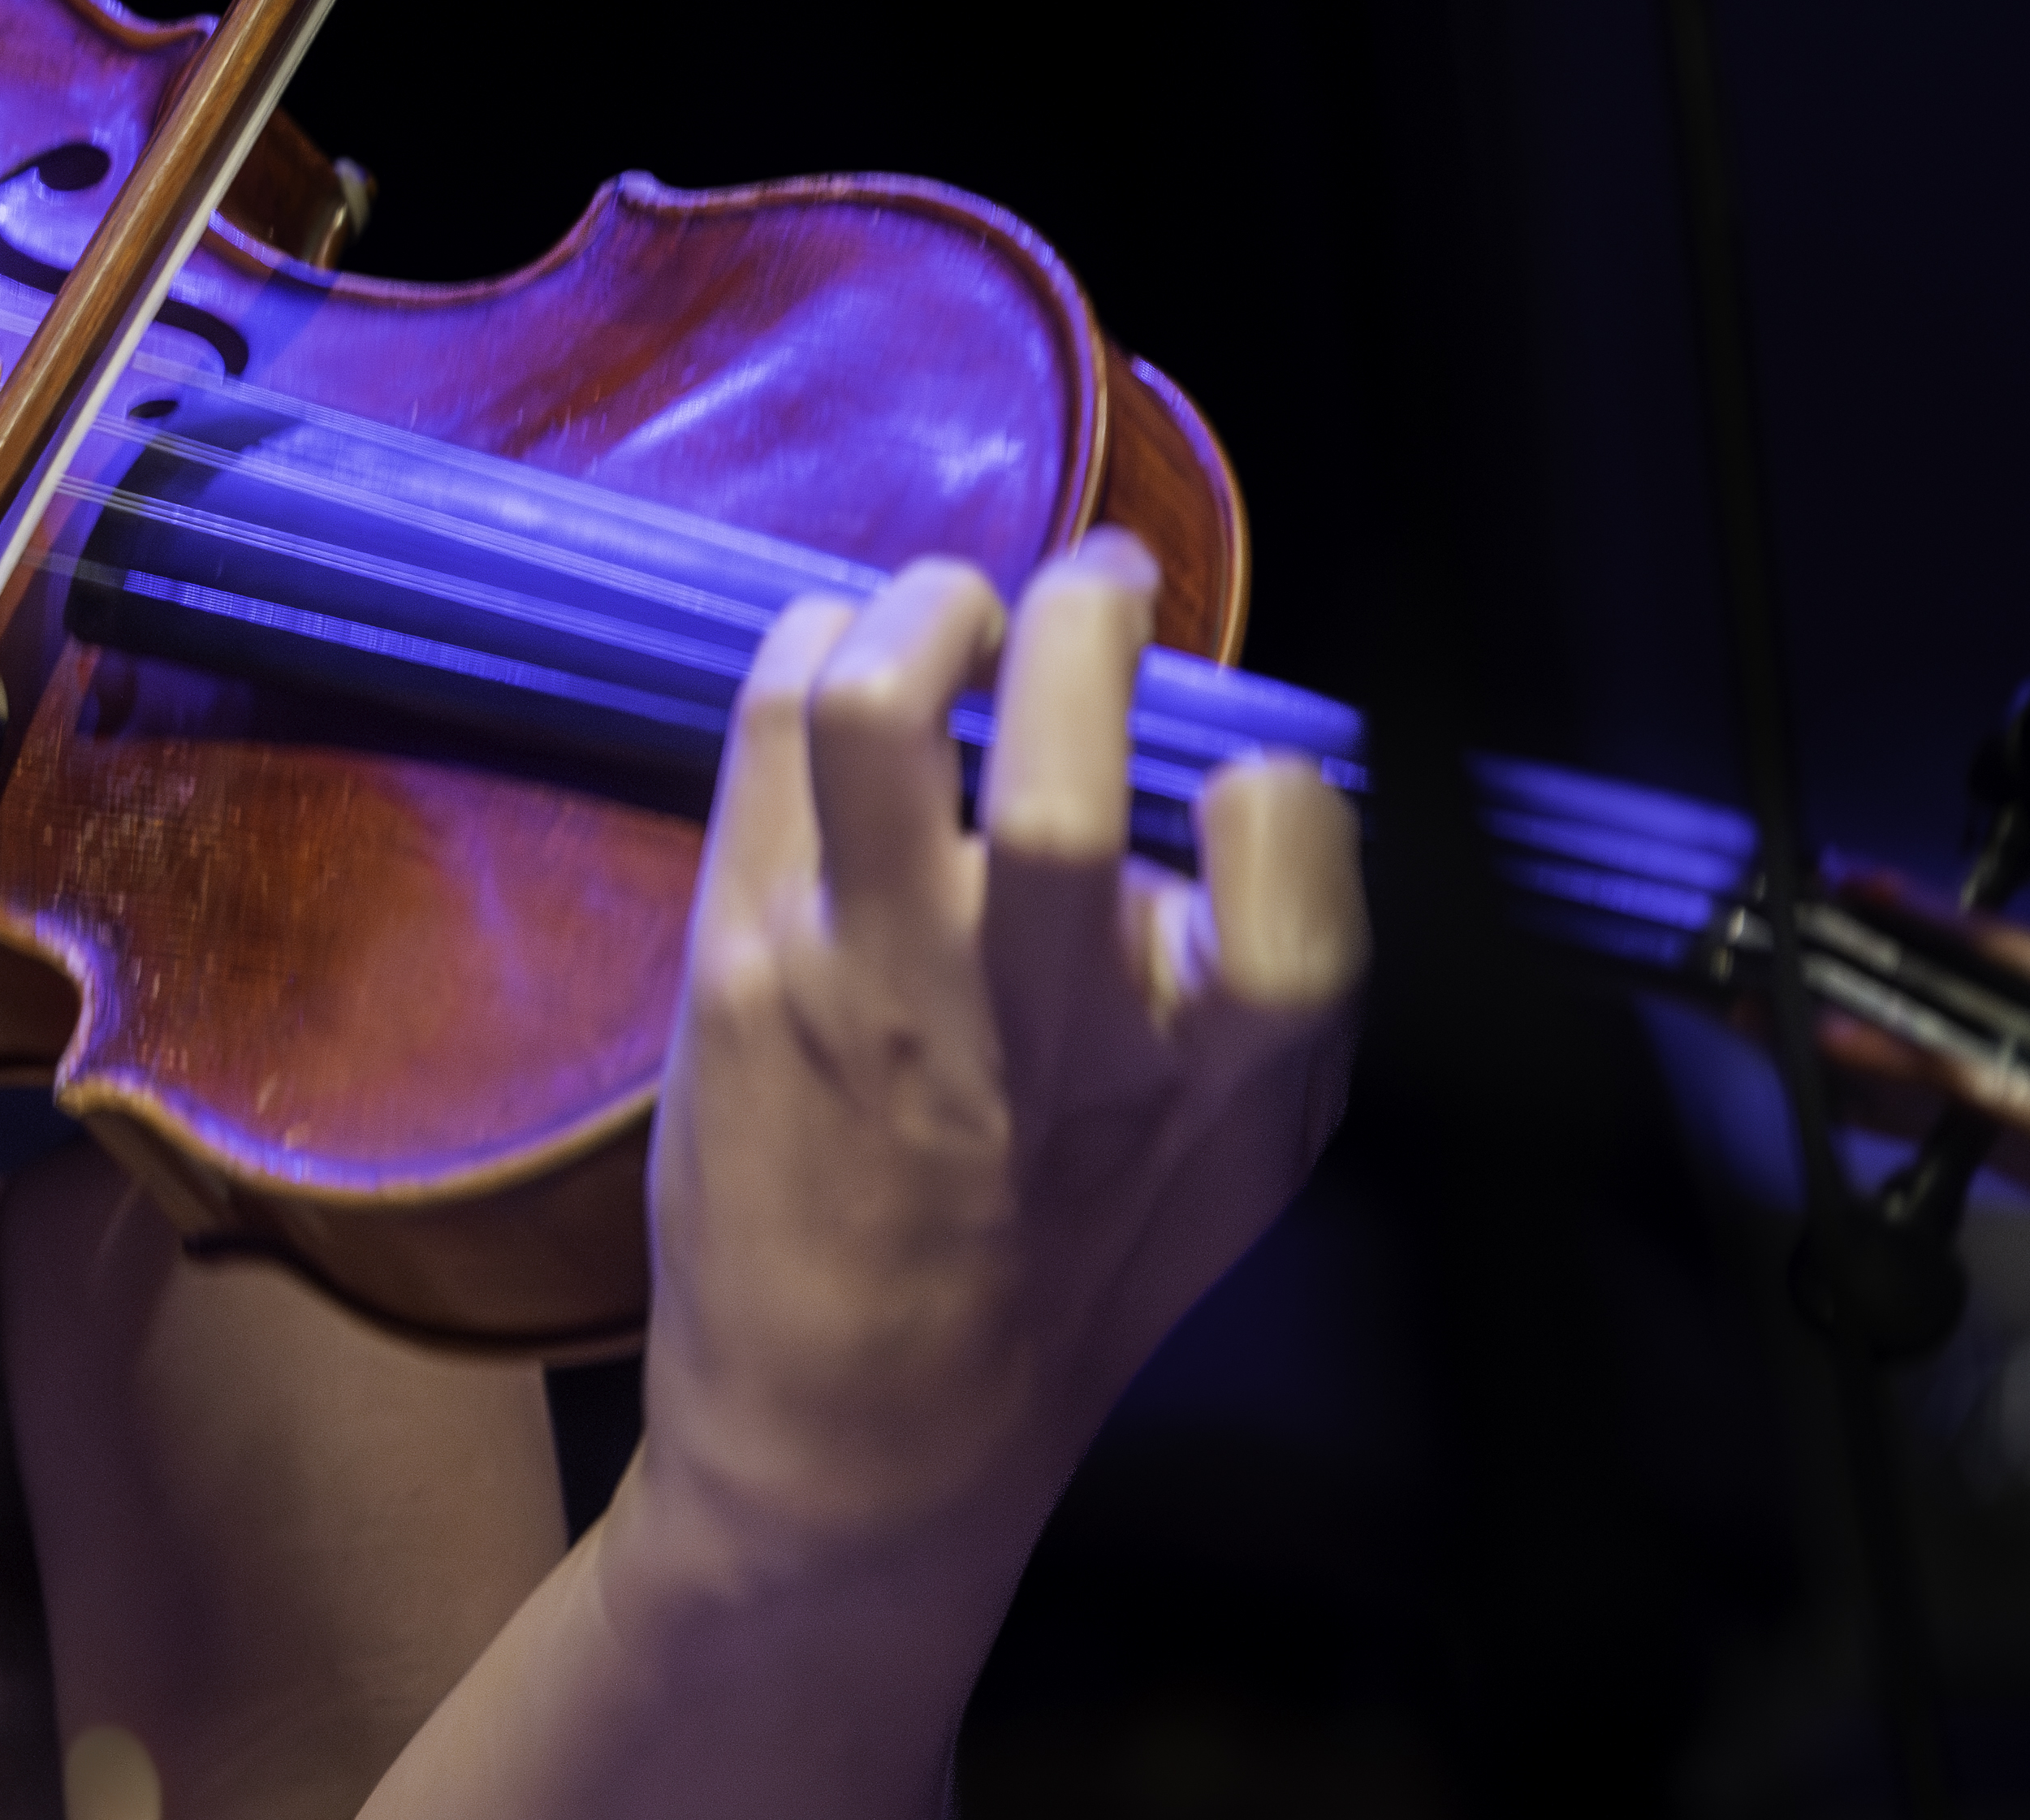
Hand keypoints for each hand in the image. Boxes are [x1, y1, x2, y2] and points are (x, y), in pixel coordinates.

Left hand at [634, 536, 1364, 1586]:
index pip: (1288, 904)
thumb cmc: (1066, 1281)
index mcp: (1198, 1086)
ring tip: (960, 606)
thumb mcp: (1238, 1168)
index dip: (1283, 809)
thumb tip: (1243, 780)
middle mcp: (1029, 1030)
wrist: (849, 1444)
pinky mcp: (741, 965)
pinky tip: (843, 651)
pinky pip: (773, 733)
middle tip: (1102, 586)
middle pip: (1066, 782)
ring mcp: (866, 986)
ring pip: (878, 716)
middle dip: (1090, 622)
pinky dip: (816, 641)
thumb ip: (1270, 995)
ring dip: (930, 606)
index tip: (1249, 772)